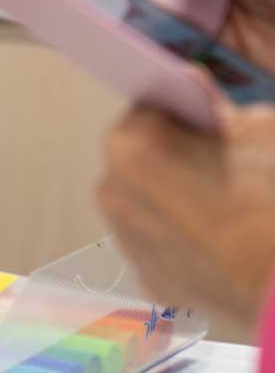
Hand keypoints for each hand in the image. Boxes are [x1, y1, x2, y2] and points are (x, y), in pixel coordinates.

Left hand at [97, 104, 274, 330]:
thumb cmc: (274, 196)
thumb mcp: (260, 130)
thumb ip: (217, 108)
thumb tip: (195, 91)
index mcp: (130, 146)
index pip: (150, 110)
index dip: (183, 113)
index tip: (210, 122)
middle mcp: (113, 193)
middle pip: (143, 159)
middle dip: (176, 156)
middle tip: (225, 164)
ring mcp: (128, 241)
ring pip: (150, 204)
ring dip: (177, 198)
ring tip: (230, 207)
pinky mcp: (151, 281)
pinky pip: (164, 245)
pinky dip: (186, 240)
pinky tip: (225, 244)